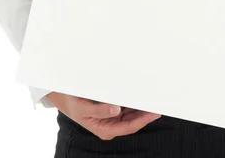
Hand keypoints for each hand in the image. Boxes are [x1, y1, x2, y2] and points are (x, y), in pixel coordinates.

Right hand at [46, 92, 161, 140]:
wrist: (65, 97)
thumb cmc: (74, 104)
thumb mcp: (84, 108)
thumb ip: (100, 110)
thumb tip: (116, 109)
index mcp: (105, 129)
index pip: (130, 126)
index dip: (143, 120)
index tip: (154, 112)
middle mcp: (111, 124)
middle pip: (133, 121)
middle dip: (146, 113)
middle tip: (159, 103)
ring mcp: (112, 117)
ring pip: (131, 113)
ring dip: (141, 107)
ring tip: (154, 99)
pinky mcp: (112, 109)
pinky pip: (127, 106)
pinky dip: (134, 102)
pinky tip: (141, 95)